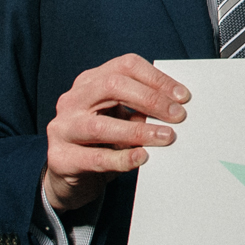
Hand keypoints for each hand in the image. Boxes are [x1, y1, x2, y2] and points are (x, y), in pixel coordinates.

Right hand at [45, 55, 188, 211]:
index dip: (156, 78)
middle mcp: (73, 100)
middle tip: (178, 116)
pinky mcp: (61, 158)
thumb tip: (175, 110)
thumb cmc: (100, 143)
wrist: (69, 178)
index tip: (183, 96)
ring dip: (138, 131)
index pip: (125, 66)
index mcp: (90, 82)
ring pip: (100, 125)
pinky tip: (142, 157)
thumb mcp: (120, 120)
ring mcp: (63, 128)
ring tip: (166, 137)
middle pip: (112, 86)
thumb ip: (139, 111)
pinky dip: (122, 158)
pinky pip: (94, 158)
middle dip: (150, 99)